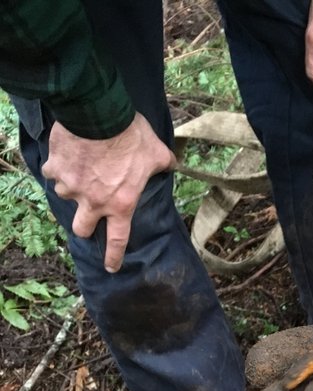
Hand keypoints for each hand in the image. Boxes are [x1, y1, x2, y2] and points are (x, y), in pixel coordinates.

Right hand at [42, 112, 176, 272]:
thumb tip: (174, 164)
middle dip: (84, 227)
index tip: (111, 268)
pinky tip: (68, 155)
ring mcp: (71, 187)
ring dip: (72, 187)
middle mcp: (94, 202)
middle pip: (82, 229)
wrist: (99, 114)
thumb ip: (166, 164)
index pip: (118, 240)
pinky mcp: (55, 169)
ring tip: (83, 170)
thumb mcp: (158, 152)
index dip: (114, 257)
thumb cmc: (132, 136)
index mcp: (121, 204)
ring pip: (66, 196)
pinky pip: (53, 172)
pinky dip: (59, 166)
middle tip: (88, 217)